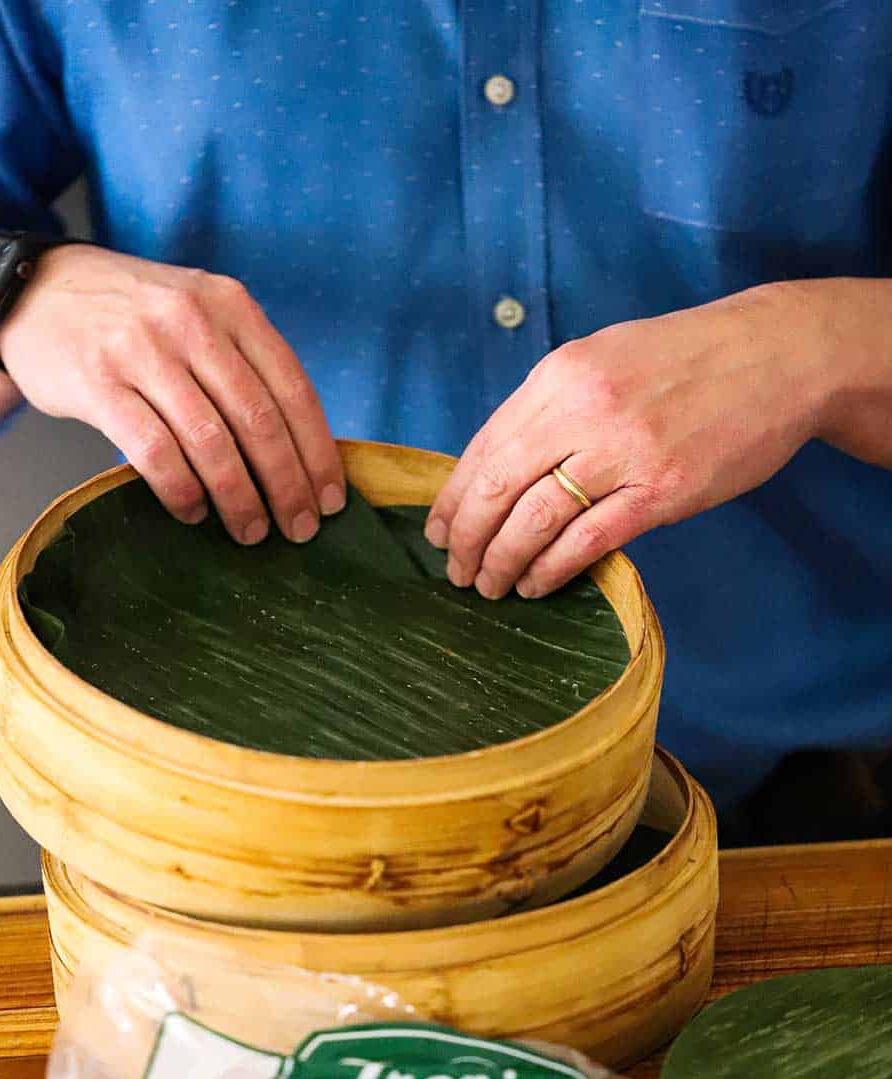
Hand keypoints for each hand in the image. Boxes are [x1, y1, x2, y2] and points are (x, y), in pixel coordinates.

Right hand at [0, 245, 344, 540]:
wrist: (32, 292)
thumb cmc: (128, 317)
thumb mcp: (195, 313)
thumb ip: (241, 363)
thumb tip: (296, 451)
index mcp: (228, 304)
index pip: (291, 387)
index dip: (317, 450)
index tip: (330, 498)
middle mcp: (190, 321)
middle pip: (258, 420)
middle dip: (286, 485)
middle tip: (300, 528)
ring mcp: (140, 349)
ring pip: (210, 441)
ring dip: (239, 498)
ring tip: (251, 531)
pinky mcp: (97, 382)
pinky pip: (154, 451)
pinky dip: (182, 491)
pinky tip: (194, 511)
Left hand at [425, 283, 833, 597]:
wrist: (777, 356)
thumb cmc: (687, 360)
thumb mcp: (604, 358)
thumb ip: (552, 406)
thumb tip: (501, 466)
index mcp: (560, 375)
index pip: (484, 447)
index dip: (454, 498)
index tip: (438, 531)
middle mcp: (583, 410)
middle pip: (498, 488)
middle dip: (467, 539)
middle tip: (456, 572)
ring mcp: (624, 453)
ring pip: (535, 521)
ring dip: (503, 562)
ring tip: (491, 586)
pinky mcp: (662, 492)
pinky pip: (588, 542)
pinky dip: (552, 570)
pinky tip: (536, 585)